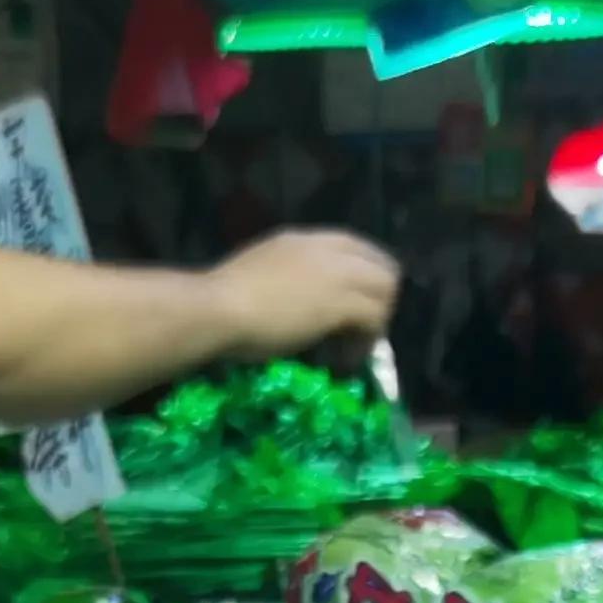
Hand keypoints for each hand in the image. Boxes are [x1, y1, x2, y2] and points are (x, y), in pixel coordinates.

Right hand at [211, 229, 399, 359]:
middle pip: (381, 265)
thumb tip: (297, 304)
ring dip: (376, 323)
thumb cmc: (221, 300)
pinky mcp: (341, 303)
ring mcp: (336, 274)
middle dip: (379, 299)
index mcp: (303, 240)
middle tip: (361, 331)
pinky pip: (374, 320)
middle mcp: (326, 249)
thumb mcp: (260, 276)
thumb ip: (286, 279)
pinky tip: (344, 361)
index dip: (365, 276)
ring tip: (352, 349)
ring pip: (386, 290)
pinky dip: (364, 344)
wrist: (216, 310)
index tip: (356, 305)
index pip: (356, 245)